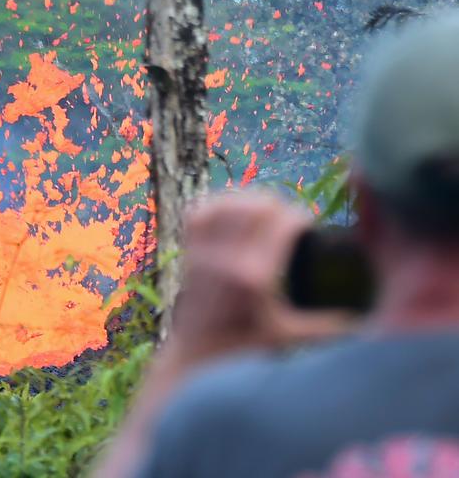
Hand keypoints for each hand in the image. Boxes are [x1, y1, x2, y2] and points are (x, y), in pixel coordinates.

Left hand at [169, 190, 351, 362]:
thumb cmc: (244, 347)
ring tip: (266, 215)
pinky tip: (234, 211)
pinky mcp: (189, 250)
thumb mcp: (288, 337)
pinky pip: (201, 211)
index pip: (284, 221)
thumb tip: (365, 321)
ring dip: (251, 202)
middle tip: (289, 223)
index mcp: (255, 276)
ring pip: (231, 202)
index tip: (308, 229)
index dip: (302, 218)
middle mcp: (227, 258)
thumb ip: (326, 327)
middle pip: (260, 204)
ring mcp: (204, 252)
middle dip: (281, 207)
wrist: (196, 353)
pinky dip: (218, 205)